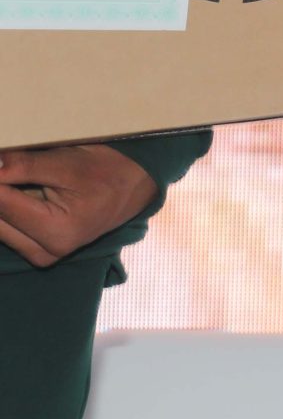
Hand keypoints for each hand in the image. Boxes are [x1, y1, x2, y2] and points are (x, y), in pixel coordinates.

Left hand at [0, 143, 160, 267]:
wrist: (133, 186)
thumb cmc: (106, 171)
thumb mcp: (67, 162)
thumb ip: (24, 166)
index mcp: (57, 232)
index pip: (1, 203)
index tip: (1, 164)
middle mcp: (47, 252)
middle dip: (1, 190)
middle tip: (12, 168)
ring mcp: (42, 255)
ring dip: (5, 200)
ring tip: (31, 182)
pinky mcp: (39, 253)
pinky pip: (8, 229)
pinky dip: (11, 210)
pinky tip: (30, 194)